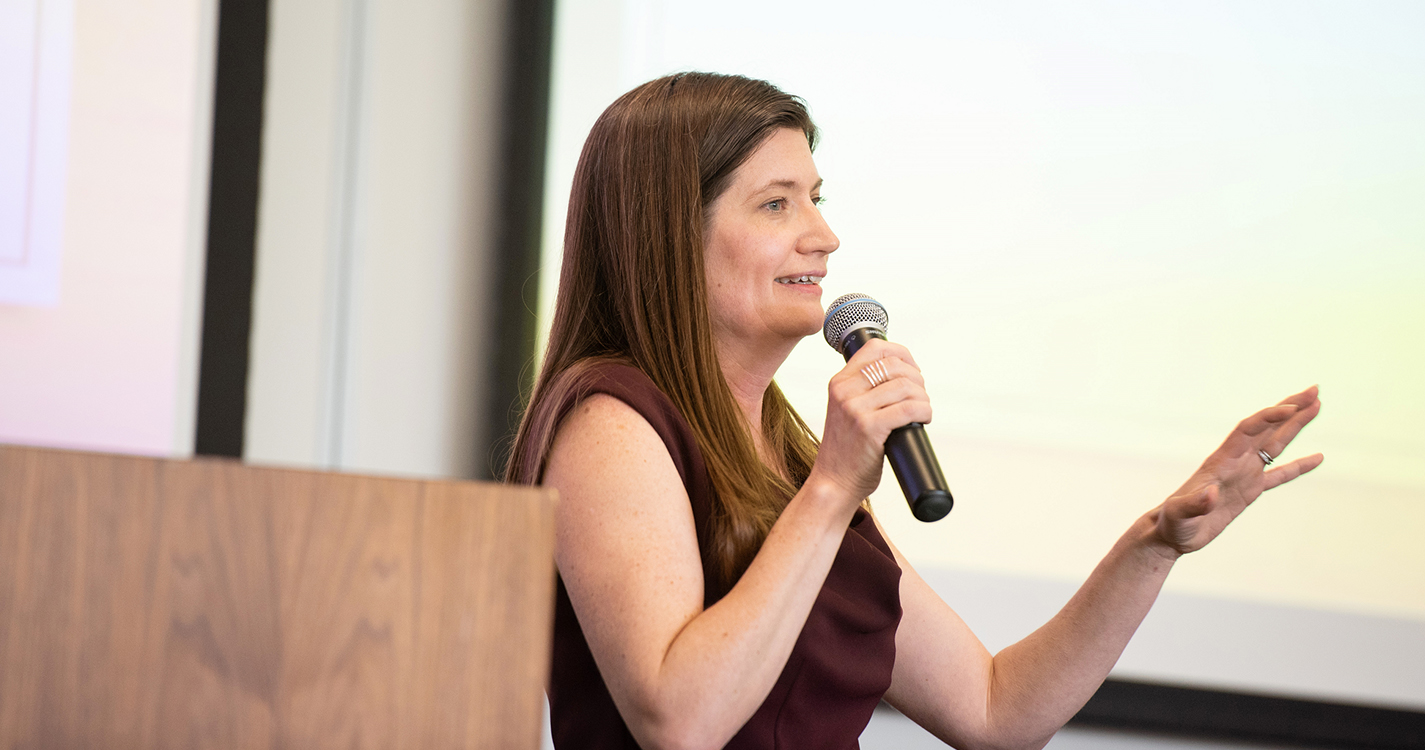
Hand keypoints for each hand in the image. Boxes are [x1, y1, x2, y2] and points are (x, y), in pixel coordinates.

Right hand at [810, 339, 932, 502]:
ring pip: (906, 386)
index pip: (875, 348)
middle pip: (895, 366)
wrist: (833, 482)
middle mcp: (845, 391)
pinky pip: (909, 409)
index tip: (913, 371)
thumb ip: (863, 391)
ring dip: (923, 398)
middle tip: (920, 398)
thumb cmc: (846, 451)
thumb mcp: (846, 411)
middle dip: (917, 380)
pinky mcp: (869, 428)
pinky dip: (924, 411)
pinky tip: (923, 420)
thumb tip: (902, 376)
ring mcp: (855, 409)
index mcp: (839, 382)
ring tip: (922, 412)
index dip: (902, 354)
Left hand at [1154, 386, 1323, 554]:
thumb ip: (1195, 503)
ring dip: (1295, 425)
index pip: (1248, 430)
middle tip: (1314, 391)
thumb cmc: (1173, 523)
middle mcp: (1235, 461)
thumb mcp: (1180, 514)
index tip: (1292, 408)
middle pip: (1267, 427)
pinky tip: (1317, 457)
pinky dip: (1298, 466)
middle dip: (1290, 409)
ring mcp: (1244, 474)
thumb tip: (1211, 494)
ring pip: (1275, 443)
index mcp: (1221, 462)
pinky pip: (1279, 474)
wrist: (1171, 533)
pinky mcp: (1249, 490)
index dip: (1269, 417)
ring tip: (1315, 406)